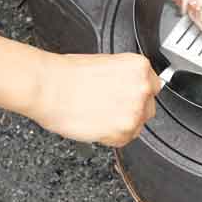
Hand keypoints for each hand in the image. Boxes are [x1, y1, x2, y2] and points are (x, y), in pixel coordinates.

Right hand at [30, 53, 160, 146]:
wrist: (49, 87)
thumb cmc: (69, 74)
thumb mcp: (108, 63)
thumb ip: (127, 77)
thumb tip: (132, 87)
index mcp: (140, 67)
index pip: (152, 85)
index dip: (136, 93)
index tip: (126, 96)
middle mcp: (142, 88)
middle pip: (148, 106)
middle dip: (131, 108)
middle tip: (109, 106)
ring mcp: (135, 110)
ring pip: (138, 124)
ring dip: (122, 123)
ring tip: (100, 114)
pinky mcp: (123, 130)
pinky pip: (124, 139)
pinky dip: (112, 136)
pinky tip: (97, 124)